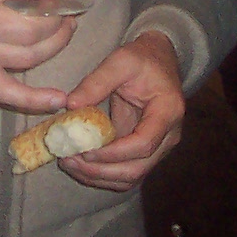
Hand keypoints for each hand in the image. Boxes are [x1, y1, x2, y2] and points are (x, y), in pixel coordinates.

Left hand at [58, 31, 184, 191]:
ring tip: (68, 163)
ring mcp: (158, 147)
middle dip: (99, 170)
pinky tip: (80, 164)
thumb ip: (96, 82)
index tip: (84, 150)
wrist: (160, 60)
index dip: (112, 153)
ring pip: (130, 177)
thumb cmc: (143, 59)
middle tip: (68, 159)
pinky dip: (102, 174)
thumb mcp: (120, 60)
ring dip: (98, 176)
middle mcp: (168, 136)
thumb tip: (70, 106)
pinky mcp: (145, 152)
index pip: (143, 144)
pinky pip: (125, 172)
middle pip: (136, 169)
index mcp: (168, 112)